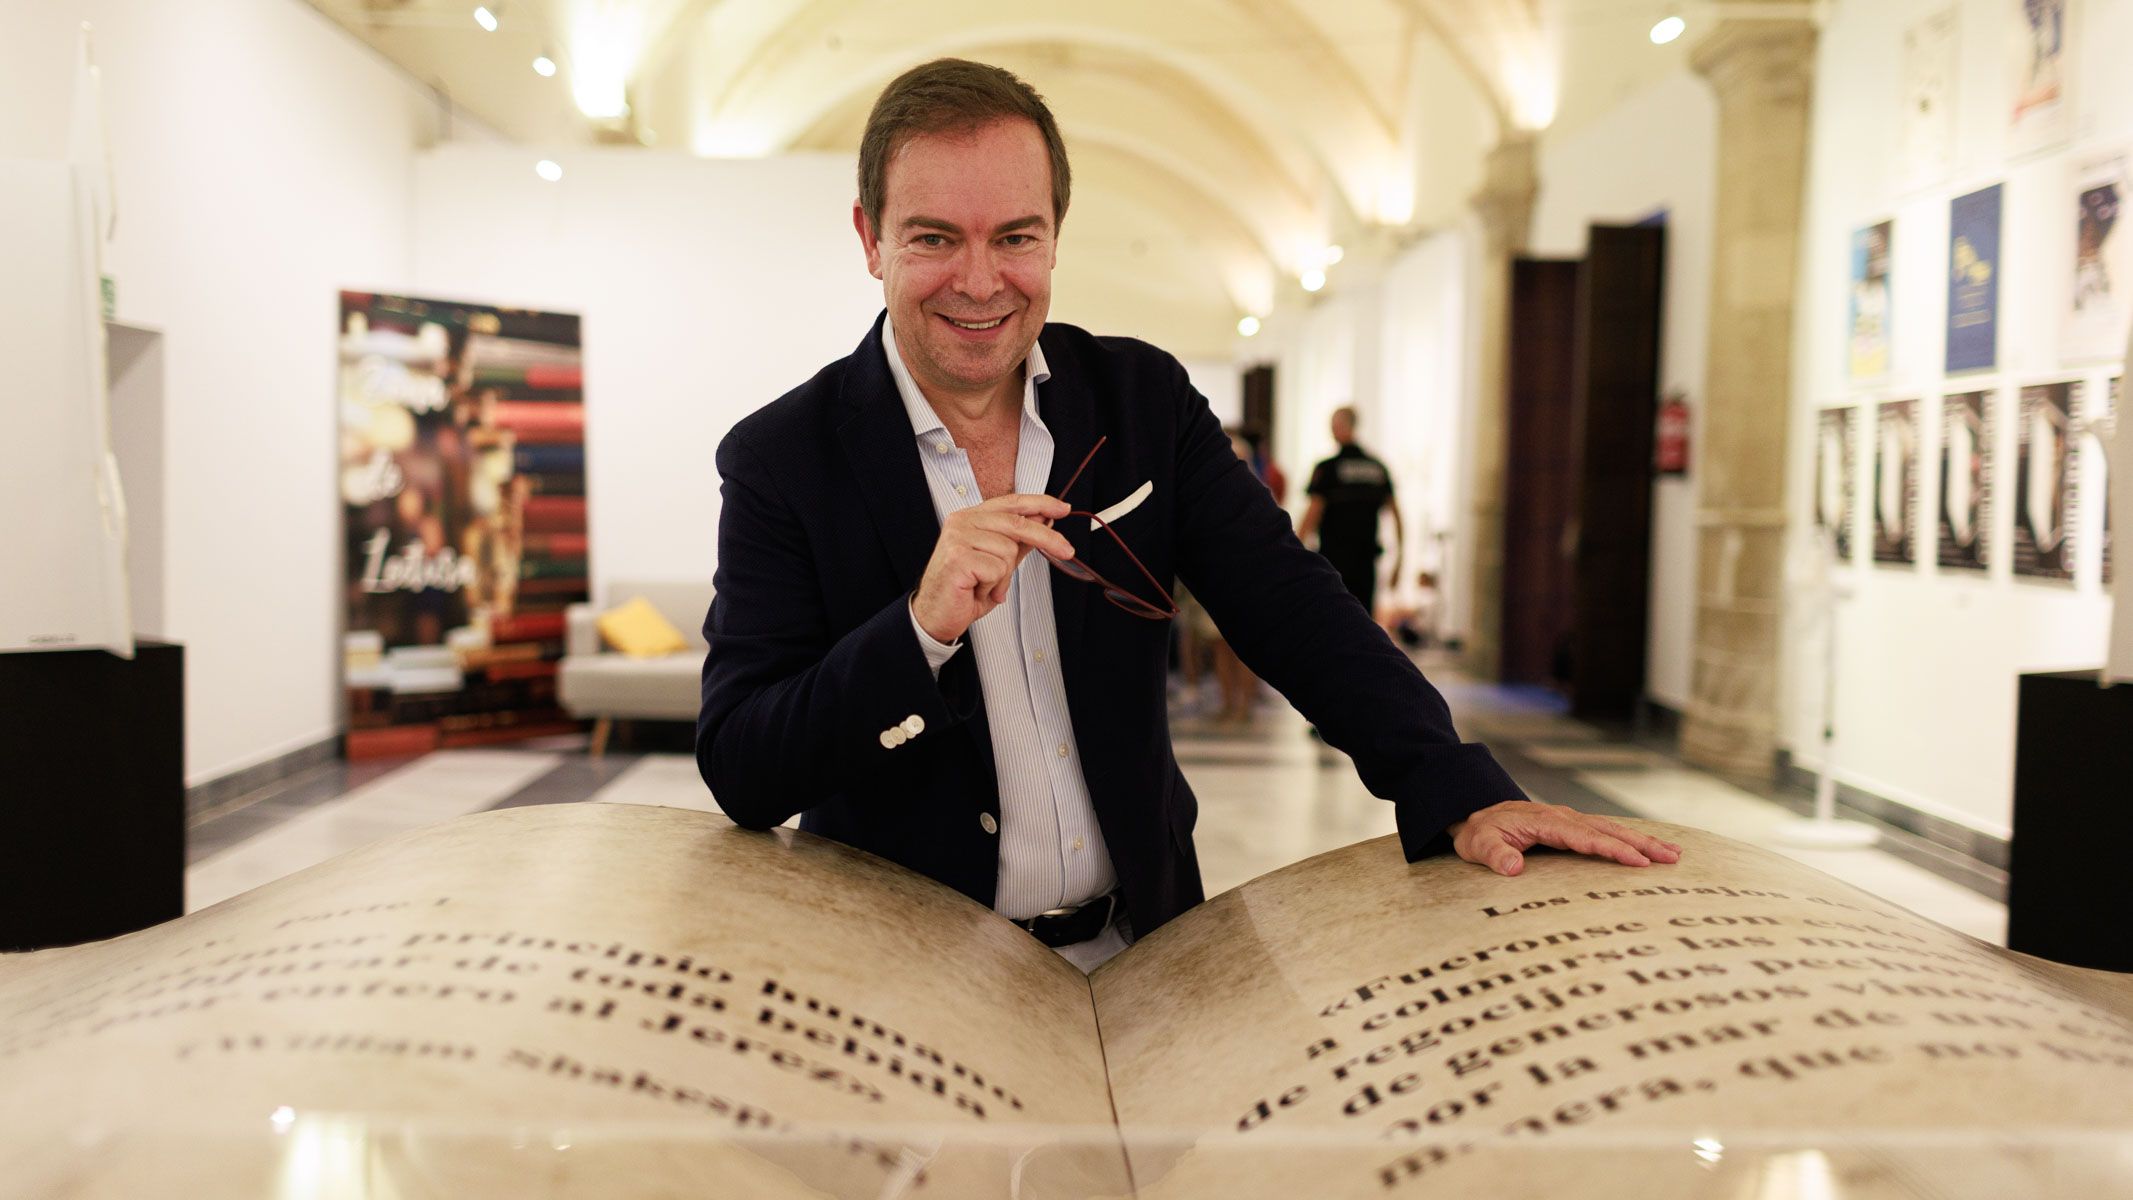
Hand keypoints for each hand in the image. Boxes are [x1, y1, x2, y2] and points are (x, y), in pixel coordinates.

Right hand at [912, 493, 1074, 643]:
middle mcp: (962, 521)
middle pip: (1017, 523)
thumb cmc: (963, 591)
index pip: (1010, 502)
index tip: (1063, 508)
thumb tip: (1044, 523)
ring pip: (1009, 550)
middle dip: (1047, 539)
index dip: (1040, 503)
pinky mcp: (958, 557)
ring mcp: (958, 537)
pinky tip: (976, 589)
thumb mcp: (998, 565)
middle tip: (1068, 550)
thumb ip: (1018, 543)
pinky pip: (998, 568)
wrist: (935, 617)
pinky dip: (994, 585)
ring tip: (984, 585)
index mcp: (970, 517)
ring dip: (1004, 576)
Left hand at [1449, 801, 1682, 875]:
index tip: (1637, 861)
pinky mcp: (1573, 826)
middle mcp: (1563, 817)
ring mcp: (1570, 820)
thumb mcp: (1479, 844)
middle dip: (1641, 843)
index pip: (1584, 836)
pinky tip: (1650, 847)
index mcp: (1545, 822)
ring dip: (1643, 840)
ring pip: (1612, 829)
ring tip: (1674, 853)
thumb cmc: (1479, 834)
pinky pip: (1606, 831)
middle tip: (1672, 858)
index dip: (1611, 849)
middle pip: (1608, 830)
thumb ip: (1495, 855)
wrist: (1475, 816)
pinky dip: (1630, 838)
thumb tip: (1513, 868)